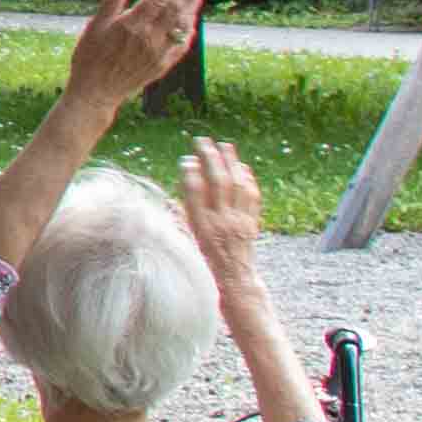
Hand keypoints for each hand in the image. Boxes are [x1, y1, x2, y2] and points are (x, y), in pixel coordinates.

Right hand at [58, 0, 206, 108]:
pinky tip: (191, 18)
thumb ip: (110, 3)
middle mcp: (150, 38)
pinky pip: (182, 44)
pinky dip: (188, 28)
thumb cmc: (89, 58)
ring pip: (182, 23)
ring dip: (192, 4)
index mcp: (132, 25)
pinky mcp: (163, 65)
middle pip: (176, 7)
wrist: (95, 93)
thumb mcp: (94, 27)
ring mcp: (159, 52)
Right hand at [178, 138, 266, 273]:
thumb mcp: (187, 242)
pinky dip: (248, 179)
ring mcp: (239, 221)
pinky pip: (252, 196)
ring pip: (237, 185)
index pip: (195, 193)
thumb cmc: (205, 262)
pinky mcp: (251, 222)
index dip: (191, 173)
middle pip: (218, 183)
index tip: (187, 159)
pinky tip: (243, 168)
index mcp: (201, 226)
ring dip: (231, 162)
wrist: (234, 279)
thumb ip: (180, 219)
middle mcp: (221, 221)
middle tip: (204, 142)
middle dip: (211, 159)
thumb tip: (169, 198)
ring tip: (225, 146)